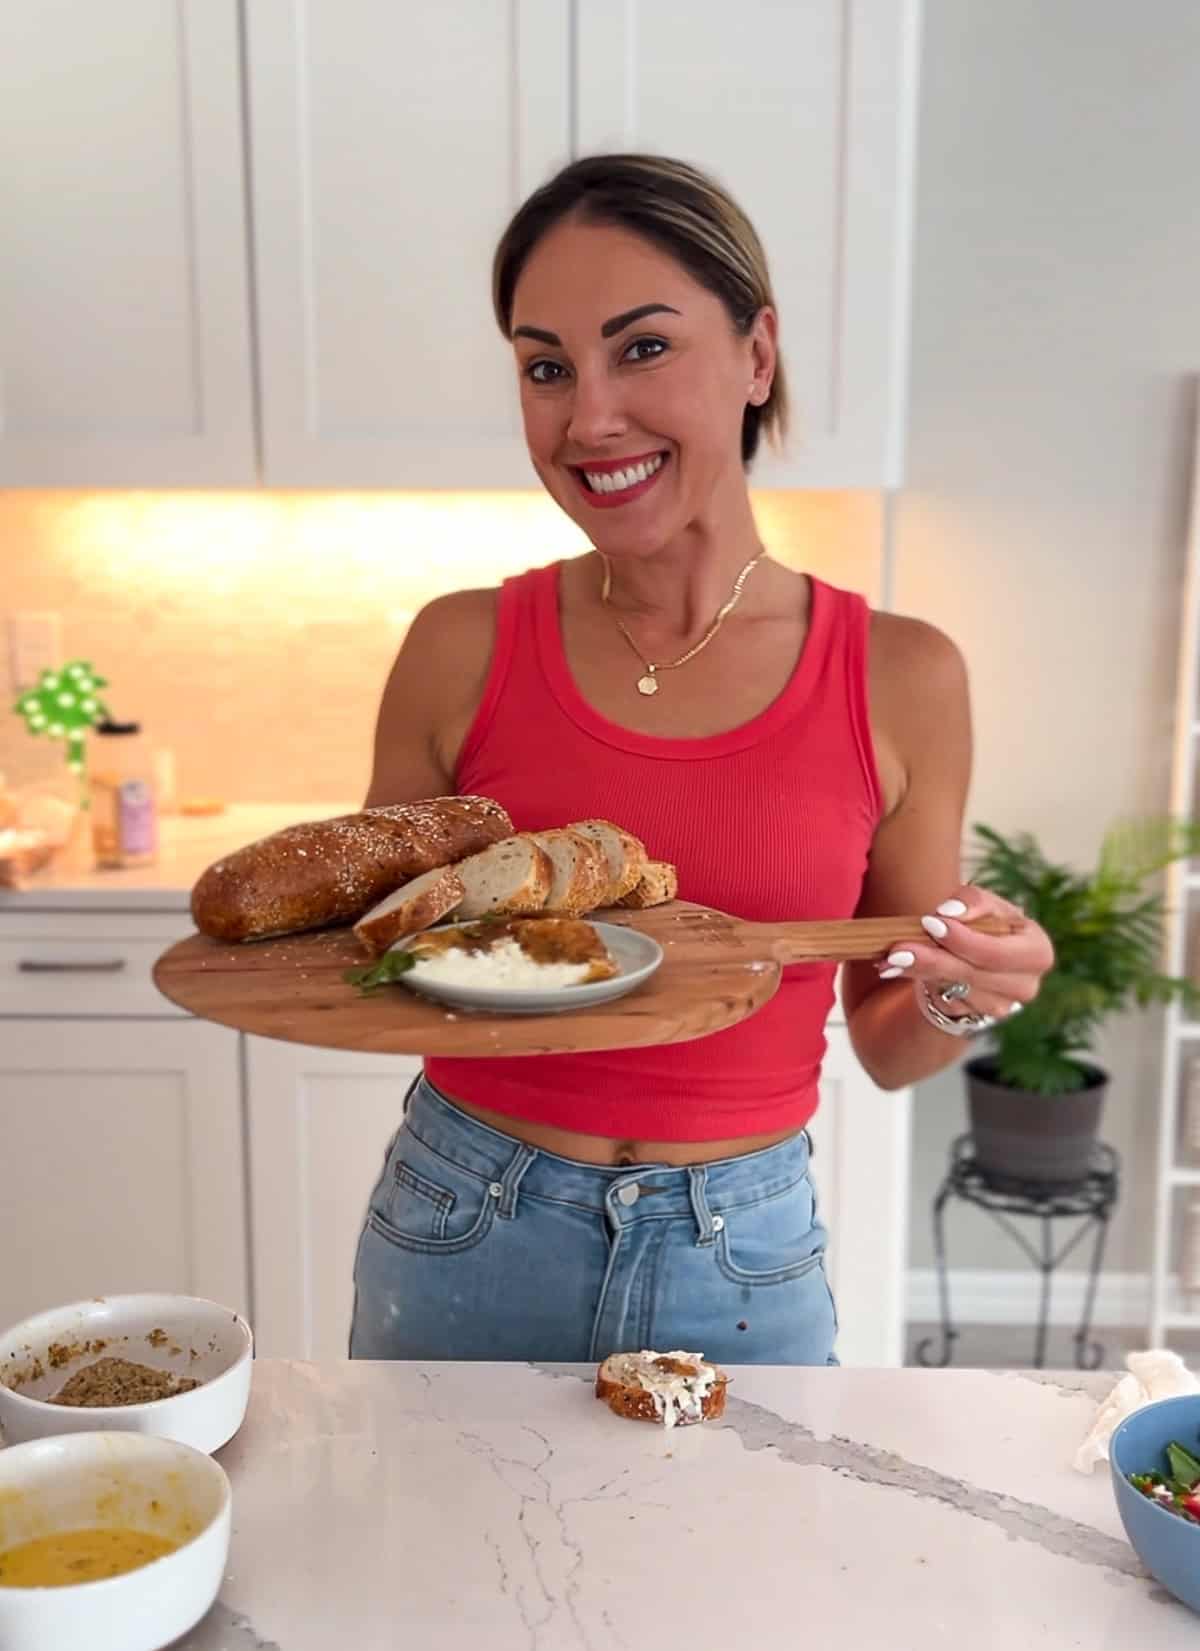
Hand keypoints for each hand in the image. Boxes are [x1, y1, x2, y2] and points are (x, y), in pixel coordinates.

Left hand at [875, 885, 1053, 1022]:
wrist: (975, 958)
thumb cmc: (983, 925)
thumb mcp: (983, 905)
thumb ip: (971, 902)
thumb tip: (948, 913)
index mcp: (1037, 950)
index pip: (998, 950)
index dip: (963, 939)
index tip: (930, 922)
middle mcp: (1025, 984)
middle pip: (973, 973)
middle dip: (934, 959)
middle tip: (899, 948)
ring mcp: (1002, 1007)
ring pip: (955, 989)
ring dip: (919, 971)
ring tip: (891, 958)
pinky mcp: (977, 1018)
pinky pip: (946, 1000)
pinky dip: (920, 982)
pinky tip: (899, 968)